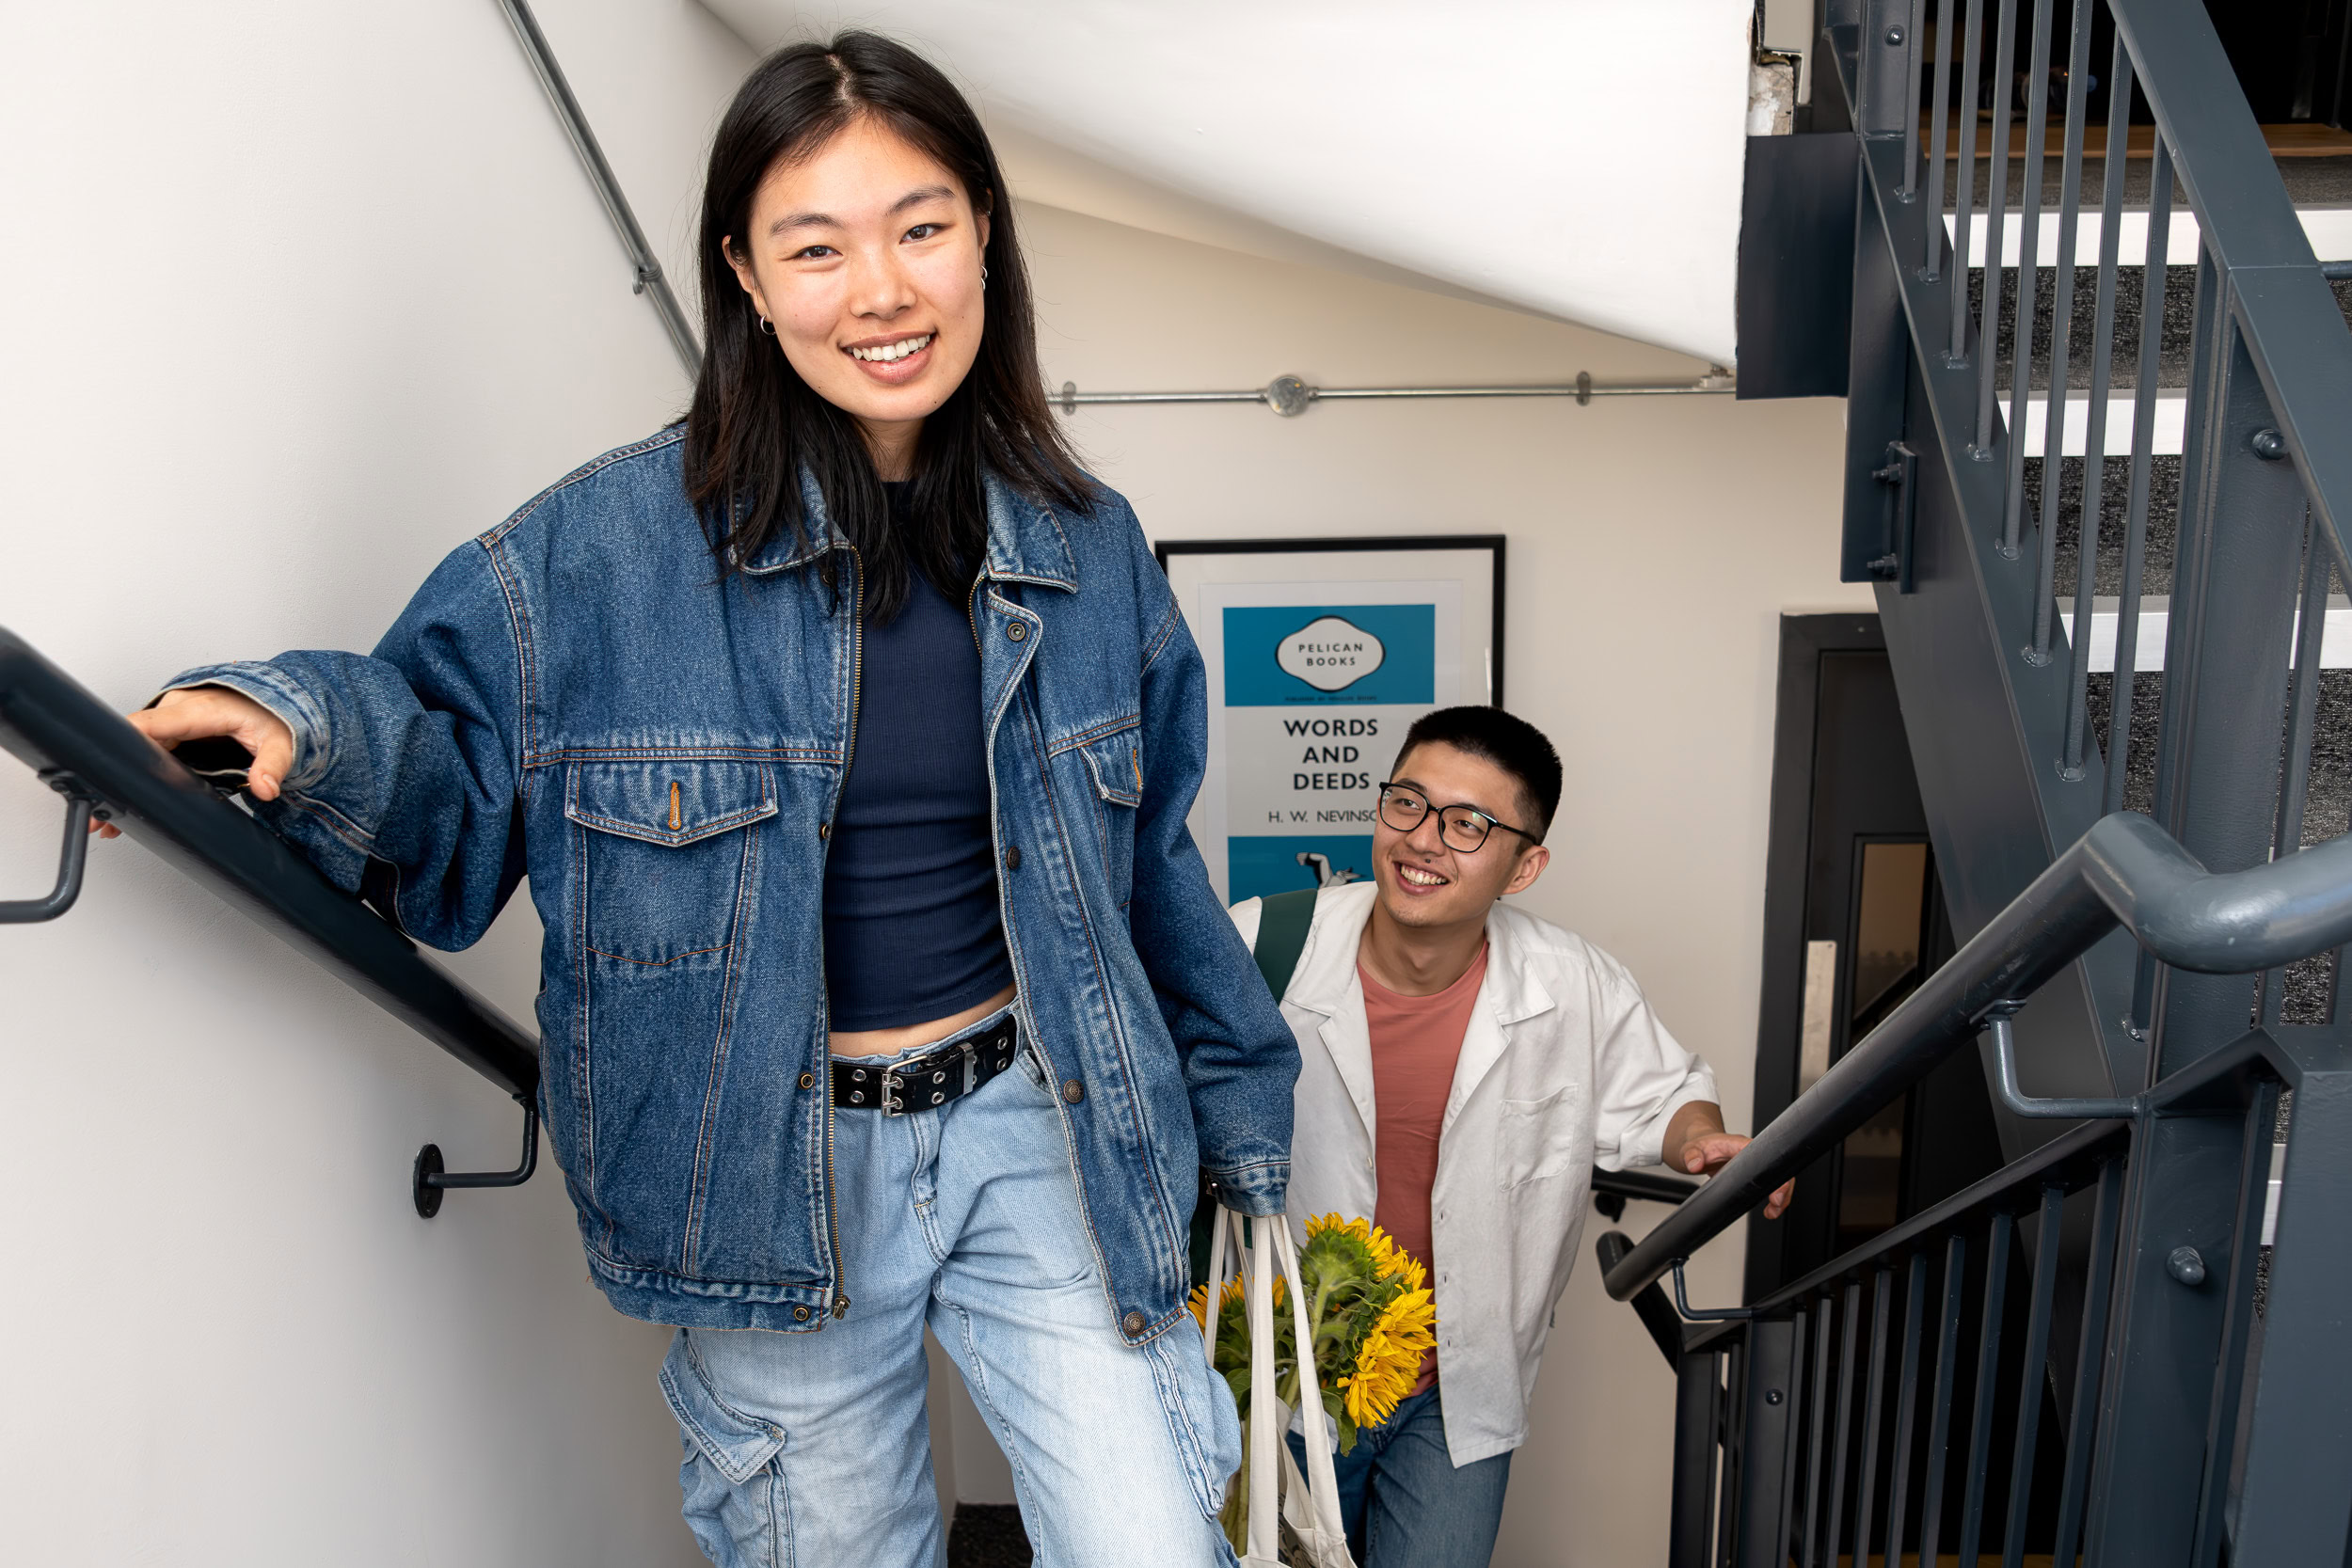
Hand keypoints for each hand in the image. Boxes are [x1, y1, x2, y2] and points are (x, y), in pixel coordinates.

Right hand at [90, 687, 293, 838]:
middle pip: (135, 742)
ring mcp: (171, 717)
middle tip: (107, 815)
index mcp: (199, 709)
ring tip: (110, 818)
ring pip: (137, 747)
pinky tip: (129, 796)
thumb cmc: (273, 715)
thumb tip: (265, 789)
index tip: (111, 775)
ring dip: (123, 777)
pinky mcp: (172, 727)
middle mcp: (177, 708)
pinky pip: (148, 746)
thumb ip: (273, 765)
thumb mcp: (281, 741)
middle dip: (118, 777)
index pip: (149, 725)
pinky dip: (137, 770)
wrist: (274, 697)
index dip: (124, 748)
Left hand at [1676, 1132, 1794, 1220]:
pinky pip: (1769, 1185)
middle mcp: (1752, 1154)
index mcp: (1741, 1145)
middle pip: (1776, 1167)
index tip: (1773, 1188)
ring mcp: (1754, 1165)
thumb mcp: (1690, 1149)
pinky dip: (1773, 1198)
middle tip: (1776, 1204)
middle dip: (1782, 1187)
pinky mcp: (1752, 1175)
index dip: (1772, 1170)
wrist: (1699, 1147)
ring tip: (1772, 1211)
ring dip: (1780, 1196)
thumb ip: (1691, 1155)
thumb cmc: (1699, 1146)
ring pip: (1776, 1178)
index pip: (1764, 1155)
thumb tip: (1695, 1165)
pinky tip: (1769, 1210)